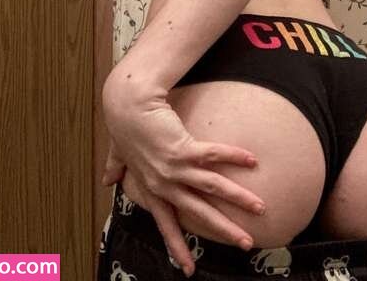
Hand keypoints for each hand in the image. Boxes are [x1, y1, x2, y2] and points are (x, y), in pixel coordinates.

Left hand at [101, 72, 265, 275]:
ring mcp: (174, 167)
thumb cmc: (124, 124)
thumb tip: (106, 180)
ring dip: (238, 198)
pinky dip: (233, 156)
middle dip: (224, 229)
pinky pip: (214, 155)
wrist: (127, 103)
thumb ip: (115, 166)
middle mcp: (164, 183)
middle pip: (199, 212)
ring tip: (259, 206)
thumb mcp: (118, 152)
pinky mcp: (183, 148)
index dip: (177, 246)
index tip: (188, 269)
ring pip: (212, 188)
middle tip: (245, 243)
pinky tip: (252, 160)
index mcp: (150, 186)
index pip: (165, 223)